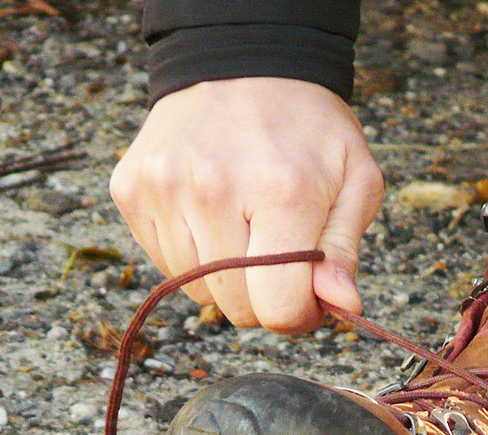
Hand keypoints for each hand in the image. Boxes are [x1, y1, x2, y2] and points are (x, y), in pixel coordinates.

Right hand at [110, 77, 383, 331]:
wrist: (245, 65)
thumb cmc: (308, 130)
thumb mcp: (356, 180)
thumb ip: (345, 250)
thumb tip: (342, 307)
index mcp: (281, 192)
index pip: (277, 306)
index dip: (298, 315)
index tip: (308, 295)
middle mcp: (213, 190)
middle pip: (236, 307)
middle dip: (263, 295)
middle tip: (278, 252)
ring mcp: (164, 187)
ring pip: (197, 290)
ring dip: (226, 276)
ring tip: (244, 225)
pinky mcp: (131, 189)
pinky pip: (164, 263)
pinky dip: (192, 254)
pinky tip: (212, 213)